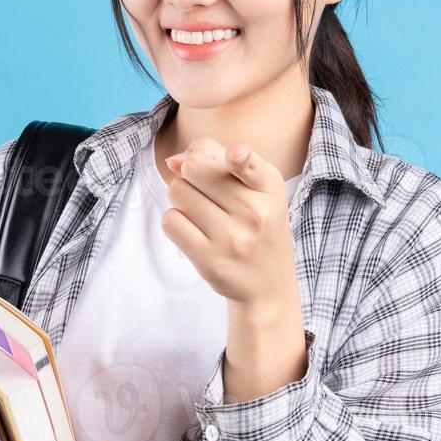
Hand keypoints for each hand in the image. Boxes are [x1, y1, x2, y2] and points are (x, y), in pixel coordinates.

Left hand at [162, 137, 298, 310]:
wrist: (268, 285)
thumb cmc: (259, 226)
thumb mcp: (257, 188)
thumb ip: (217, 159)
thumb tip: (173, 161)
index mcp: (270, 189)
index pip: (249, 164)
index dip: (237, 156)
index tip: (235, 155)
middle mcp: (255, 213)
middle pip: (195, 167)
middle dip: (191, 173)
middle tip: (205, 191)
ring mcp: (232, 240)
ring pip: (178, 191)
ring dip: (181, 197)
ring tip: (202, 211)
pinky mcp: (210, 262)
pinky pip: (170, 221)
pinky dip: (175, 220)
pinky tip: (193, 229)